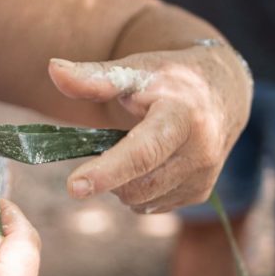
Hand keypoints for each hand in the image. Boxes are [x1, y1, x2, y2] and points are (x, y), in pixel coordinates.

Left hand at [49, 43, 251, 212]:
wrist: (221, 90)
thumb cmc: (168, 78)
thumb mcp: (135, 70)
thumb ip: (95, 76)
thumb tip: (53, 69)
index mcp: (182, 116)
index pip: (142, 152)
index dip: (106, 172)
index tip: (73, 187)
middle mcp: (200, 150)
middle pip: (138, 185)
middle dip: (110, 176)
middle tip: (108, 148)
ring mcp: (202, 176)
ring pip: (142, 201)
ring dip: (124, 184)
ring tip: (134, 149)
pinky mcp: (200, 193)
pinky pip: (153, 206)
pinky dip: (141, 191)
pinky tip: (149, 164)